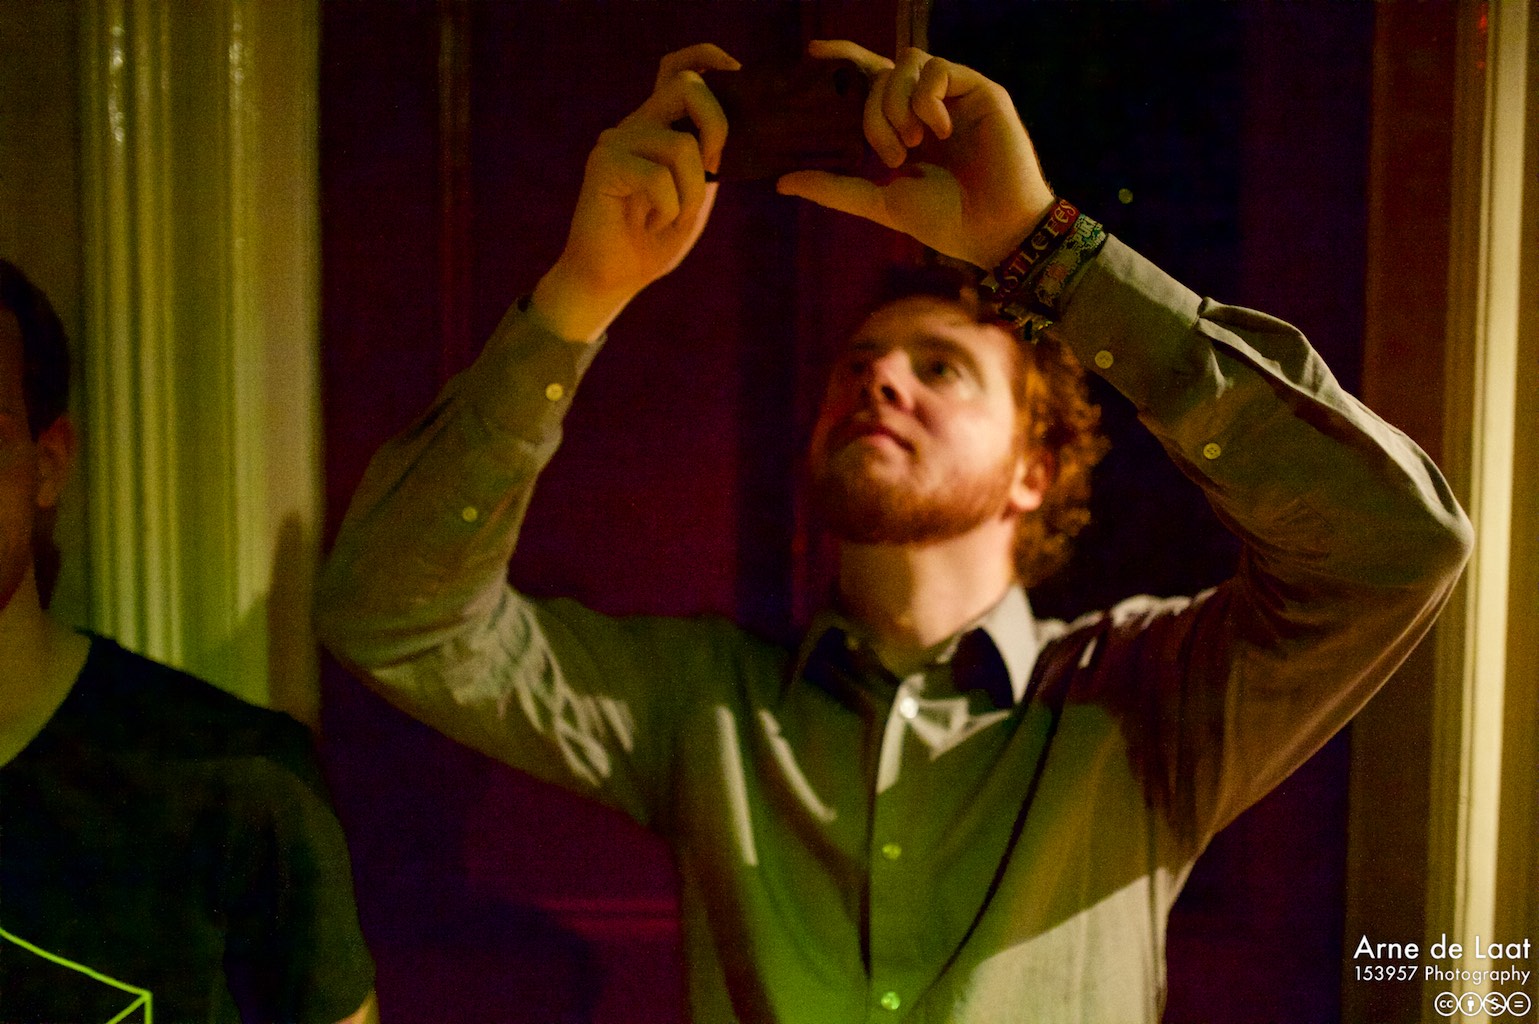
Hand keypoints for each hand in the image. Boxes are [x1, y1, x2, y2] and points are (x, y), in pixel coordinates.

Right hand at [534, 44, 738, 340]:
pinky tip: (651, 223)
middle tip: (715, 168)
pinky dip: (668, 207)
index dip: (707, 58)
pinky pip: (658, 176)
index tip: (735, 75)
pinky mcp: (603, 163)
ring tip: (671, 217)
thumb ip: (710, 160)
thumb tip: (736, 132)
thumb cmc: (653, 242)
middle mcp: (636, 124)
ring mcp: (617, 140)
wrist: (612, 278)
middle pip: (688, 86)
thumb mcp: (696, 196)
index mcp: (658, 127)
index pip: (677, 67)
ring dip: (691, 192)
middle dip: (717, 127)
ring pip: (682, 144)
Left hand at [776, 41, 1054, 269]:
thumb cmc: (942, 220)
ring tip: (912, 145)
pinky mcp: (980, 91)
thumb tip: (781, 182)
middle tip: (890, 154)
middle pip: (881, 72)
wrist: (992, 231)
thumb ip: (833, 187)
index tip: (813, 53)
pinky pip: (939, 70)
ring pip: (907, 64)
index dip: (843, 58)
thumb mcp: (878, 202)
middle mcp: (926, 104)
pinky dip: (926, 99)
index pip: (869, 77)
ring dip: (897, 104)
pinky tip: (936, 132)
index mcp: (902, 123)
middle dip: (873, 111)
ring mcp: (953, 95)